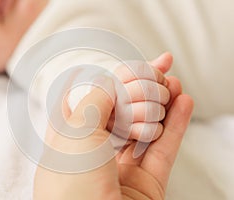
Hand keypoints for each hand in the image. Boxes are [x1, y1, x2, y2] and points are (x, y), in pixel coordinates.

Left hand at [34, 58, 192, 199]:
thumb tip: (113, 81)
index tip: (131, 65)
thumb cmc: (71, 183)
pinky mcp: (145, 185)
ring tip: (174, 83)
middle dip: (143, 88)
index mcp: (71, 140)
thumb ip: (96, 101)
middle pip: (124, 113)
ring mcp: (121, 170)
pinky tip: (184, 103)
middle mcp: (95, 153)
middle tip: (162, 66)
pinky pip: (162, 150)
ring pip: (145, 129)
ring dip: (161, 104)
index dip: (114, 80)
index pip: (94, 101)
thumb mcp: (76, 130)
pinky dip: (175, 125)